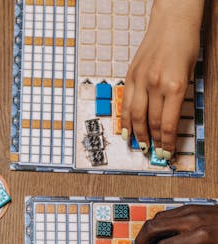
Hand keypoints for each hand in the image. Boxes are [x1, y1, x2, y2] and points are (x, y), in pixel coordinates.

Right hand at [120, 0, 203, 159]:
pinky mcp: (130, 75)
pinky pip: (126, 102)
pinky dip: (125, 118)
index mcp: (173, 85)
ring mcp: (140, 80)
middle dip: (152, 140)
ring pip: (134, 115)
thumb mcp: (188, 73)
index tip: (167, 151)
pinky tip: (126, 128)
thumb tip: (168, 121)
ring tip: (139, 145)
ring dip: (137, 133)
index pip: (168, 123)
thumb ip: (177, 97)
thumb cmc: (185, 44)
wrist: (172, 21)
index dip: (167, 141)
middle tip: (154, 153)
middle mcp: (154, 84)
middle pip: (150, 121)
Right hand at [133, 205, 217, 243]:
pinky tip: (158, 235)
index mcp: (199, 235)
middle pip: (152, 228)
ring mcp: (190, 210)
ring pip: (156, 218)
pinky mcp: (191, 207)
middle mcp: (191, 219)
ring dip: (147, 233)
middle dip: (141, 243)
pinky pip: (166, 214)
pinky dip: (157, 225)